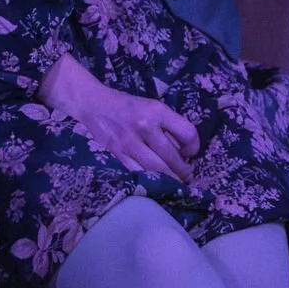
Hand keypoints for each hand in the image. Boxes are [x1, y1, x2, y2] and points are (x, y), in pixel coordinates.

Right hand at [38, 55, 199, 180]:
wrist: (95, 104)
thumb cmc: (128, 105)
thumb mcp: (151, 106)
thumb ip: (167, 125)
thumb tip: (184, 150)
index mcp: (157, 110)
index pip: (186, 132)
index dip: (193, 146)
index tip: (191, 152)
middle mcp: (145, 126)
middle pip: (171, 156)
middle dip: (183, 170)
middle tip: (188, 177)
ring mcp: (130, 142)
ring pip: (156, 169)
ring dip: (170, 179)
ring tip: (177, 183)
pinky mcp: (118, 154)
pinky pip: (139, 172)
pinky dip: (150, 181)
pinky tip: (157, 183)